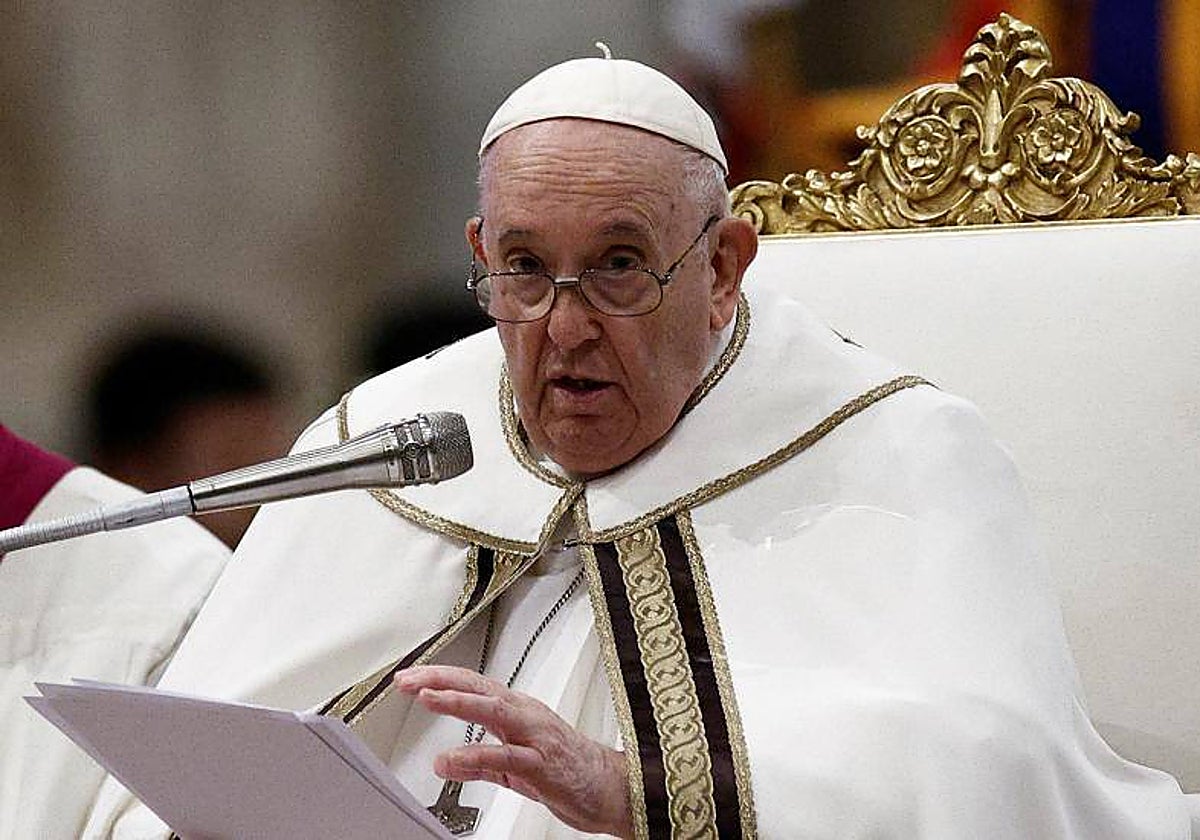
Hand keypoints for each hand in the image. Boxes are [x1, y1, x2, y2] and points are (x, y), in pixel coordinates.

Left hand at [394, 665, 633, 838]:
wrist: (613, 789)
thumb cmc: (568, 770)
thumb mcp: (514, 766)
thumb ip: (479, 763)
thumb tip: (443, 762)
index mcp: (518, 712)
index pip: (473, 685)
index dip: (440, 678)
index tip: (409, 677)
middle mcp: (526, 716)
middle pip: (478, 687)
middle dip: (440, 680)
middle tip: (407, 680)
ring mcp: (536, 736)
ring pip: (494, 710)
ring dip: (458, 702)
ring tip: (427, 698)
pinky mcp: (544, 764)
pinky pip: (508, 756)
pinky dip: (478, 754)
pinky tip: (453, 758)